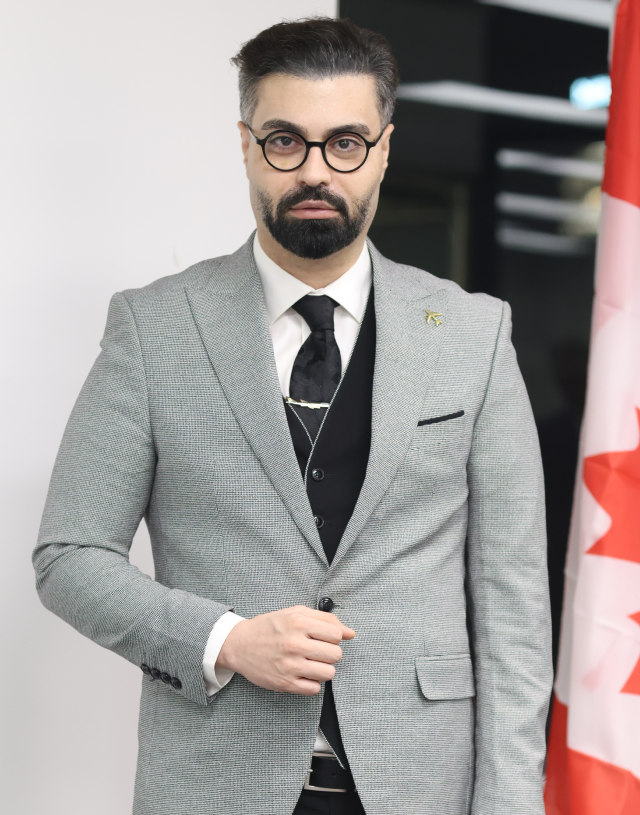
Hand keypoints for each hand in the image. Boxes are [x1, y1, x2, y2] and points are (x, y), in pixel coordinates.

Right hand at [216, 605, 355, 695]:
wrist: (239, 644)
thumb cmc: (269, 627)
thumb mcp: (295, 613)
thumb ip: (325, 619)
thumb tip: (350, 633)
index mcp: (299, 622)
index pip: (337, 634)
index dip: (333, 637)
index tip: (323, 638)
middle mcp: (295, 643)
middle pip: (336, 655)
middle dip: (329, 653)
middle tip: (316, 651)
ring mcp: (290, 665)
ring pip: (329, 673)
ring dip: (322, 669)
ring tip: (310, 663)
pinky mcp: (285, 683)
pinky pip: (315, 689)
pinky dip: (312, 683)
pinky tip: (302, 673)